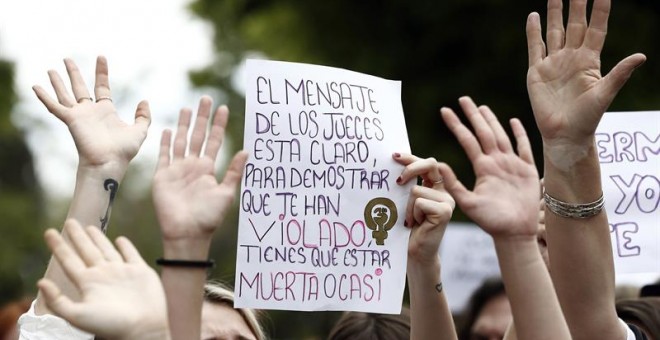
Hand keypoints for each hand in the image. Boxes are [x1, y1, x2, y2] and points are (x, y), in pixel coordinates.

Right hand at [32, 56, 150, 169]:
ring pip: (65, 94)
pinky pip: (55, 106)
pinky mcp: (71, 120)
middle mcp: (90, 111)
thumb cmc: (123, 151)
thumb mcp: (139, 131)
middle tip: (67, 59)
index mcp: (106, 111)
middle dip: (74, 73)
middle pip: (80, 87)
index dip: (101, 72)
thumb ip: (143, 116)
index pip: (102, 87)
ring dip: (58, 82)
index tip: (101, 57)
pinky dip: (44, 97)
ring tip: (51, 69)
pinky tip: (36, 87)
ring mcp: (79, 116)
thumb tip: (144, 100)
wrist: (109, 162)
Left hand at [37, 220, 169, 339]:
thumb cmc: (111, 325)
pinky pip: (131, 254)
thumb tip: (40, 282)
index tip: (48, 232)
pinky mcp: (140, 271)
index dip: (58, 246)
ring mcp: (122, 272)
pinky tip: (120, 239)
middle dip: (77, 236)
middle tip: (69, 221)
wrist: (143, 328)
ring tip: (90, 227)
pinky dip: (125, 246)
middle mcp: (103, 275)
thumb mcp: (78, 315)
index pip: (69, 260)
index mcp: (88, 283)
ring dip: (98, 238)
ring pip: (106, 250)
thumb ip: (58, 301)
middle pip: (86, 250)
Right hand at [152, 96, 247, 240]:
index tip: (223, 108)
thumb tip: (246, 151)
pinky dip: (166, 143)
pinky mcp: (163, 176)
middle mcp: (193, 166)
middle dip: (202, 118)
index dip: (218, 125)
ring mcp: (177, 170)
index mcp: (208, 169)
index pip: (214, 141)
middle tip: (206, 99)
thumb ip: (235, 172)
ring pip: (181, 141)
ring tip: (188, 108)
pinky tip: (169, 130)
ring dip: (184, 125)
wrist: (187, 233)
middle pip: (197, 136)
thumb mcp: (226, 193)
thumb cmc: (208, 217)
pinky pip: (164, 155)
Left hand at [394, 153, 453, 264]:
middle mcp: (444, 192)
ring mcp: (447, 201)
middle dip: (411, 169)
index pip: (426, 164)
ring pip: (416, 190)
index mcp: (435, 187)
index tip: (394, 156)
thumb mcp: (404, 202)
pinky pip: (419, 203)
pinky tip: (415, 225)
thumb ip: (406, 185)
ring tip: (410, 220)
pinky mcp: (445, 212)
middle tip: (398, 182)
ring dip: (407, 206)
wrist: (413, 253)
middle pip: (430, 164)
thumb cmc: (405, 228)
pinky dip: (411, 214)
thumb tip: (393, 165)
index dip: (411, 158)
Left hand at [438, 97, 538, 238]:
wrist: (514, 232)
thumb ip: (453, 184)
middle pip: (483, 132)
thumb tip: (439, 164)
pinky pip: (525, 148)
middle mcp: (496, 163)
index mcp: (482, 168)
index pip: (467, 140)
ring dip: (492, 121)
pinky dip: (520, 134)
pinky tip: (513, 121)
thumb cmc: (490, 221)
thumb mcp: (467, 202)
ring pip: (501, 136)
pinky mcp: (528, 170)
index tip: (445, 111)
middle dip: (473, 116)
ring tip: (482, 107)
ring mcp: (512, 164)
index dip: (457, 125)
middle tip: (463, 99)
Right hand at [526, 0, 644, 147]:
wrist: (564, 134)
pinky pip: (535, 47)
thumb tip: (640, 56)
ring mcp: (554, 63)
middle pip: (575, 25)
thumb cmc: (587, 118)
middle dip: (576, 5)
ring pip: (555, 32)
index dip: (599, 11)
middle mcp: (571, 58)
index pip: (596, 29)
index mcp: (590, 61)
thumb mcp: (605, 95)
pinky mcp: (536, 72)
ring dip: (555, 14)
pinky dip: (533, 32)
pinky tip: (533, 17)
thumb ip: (619, 74)